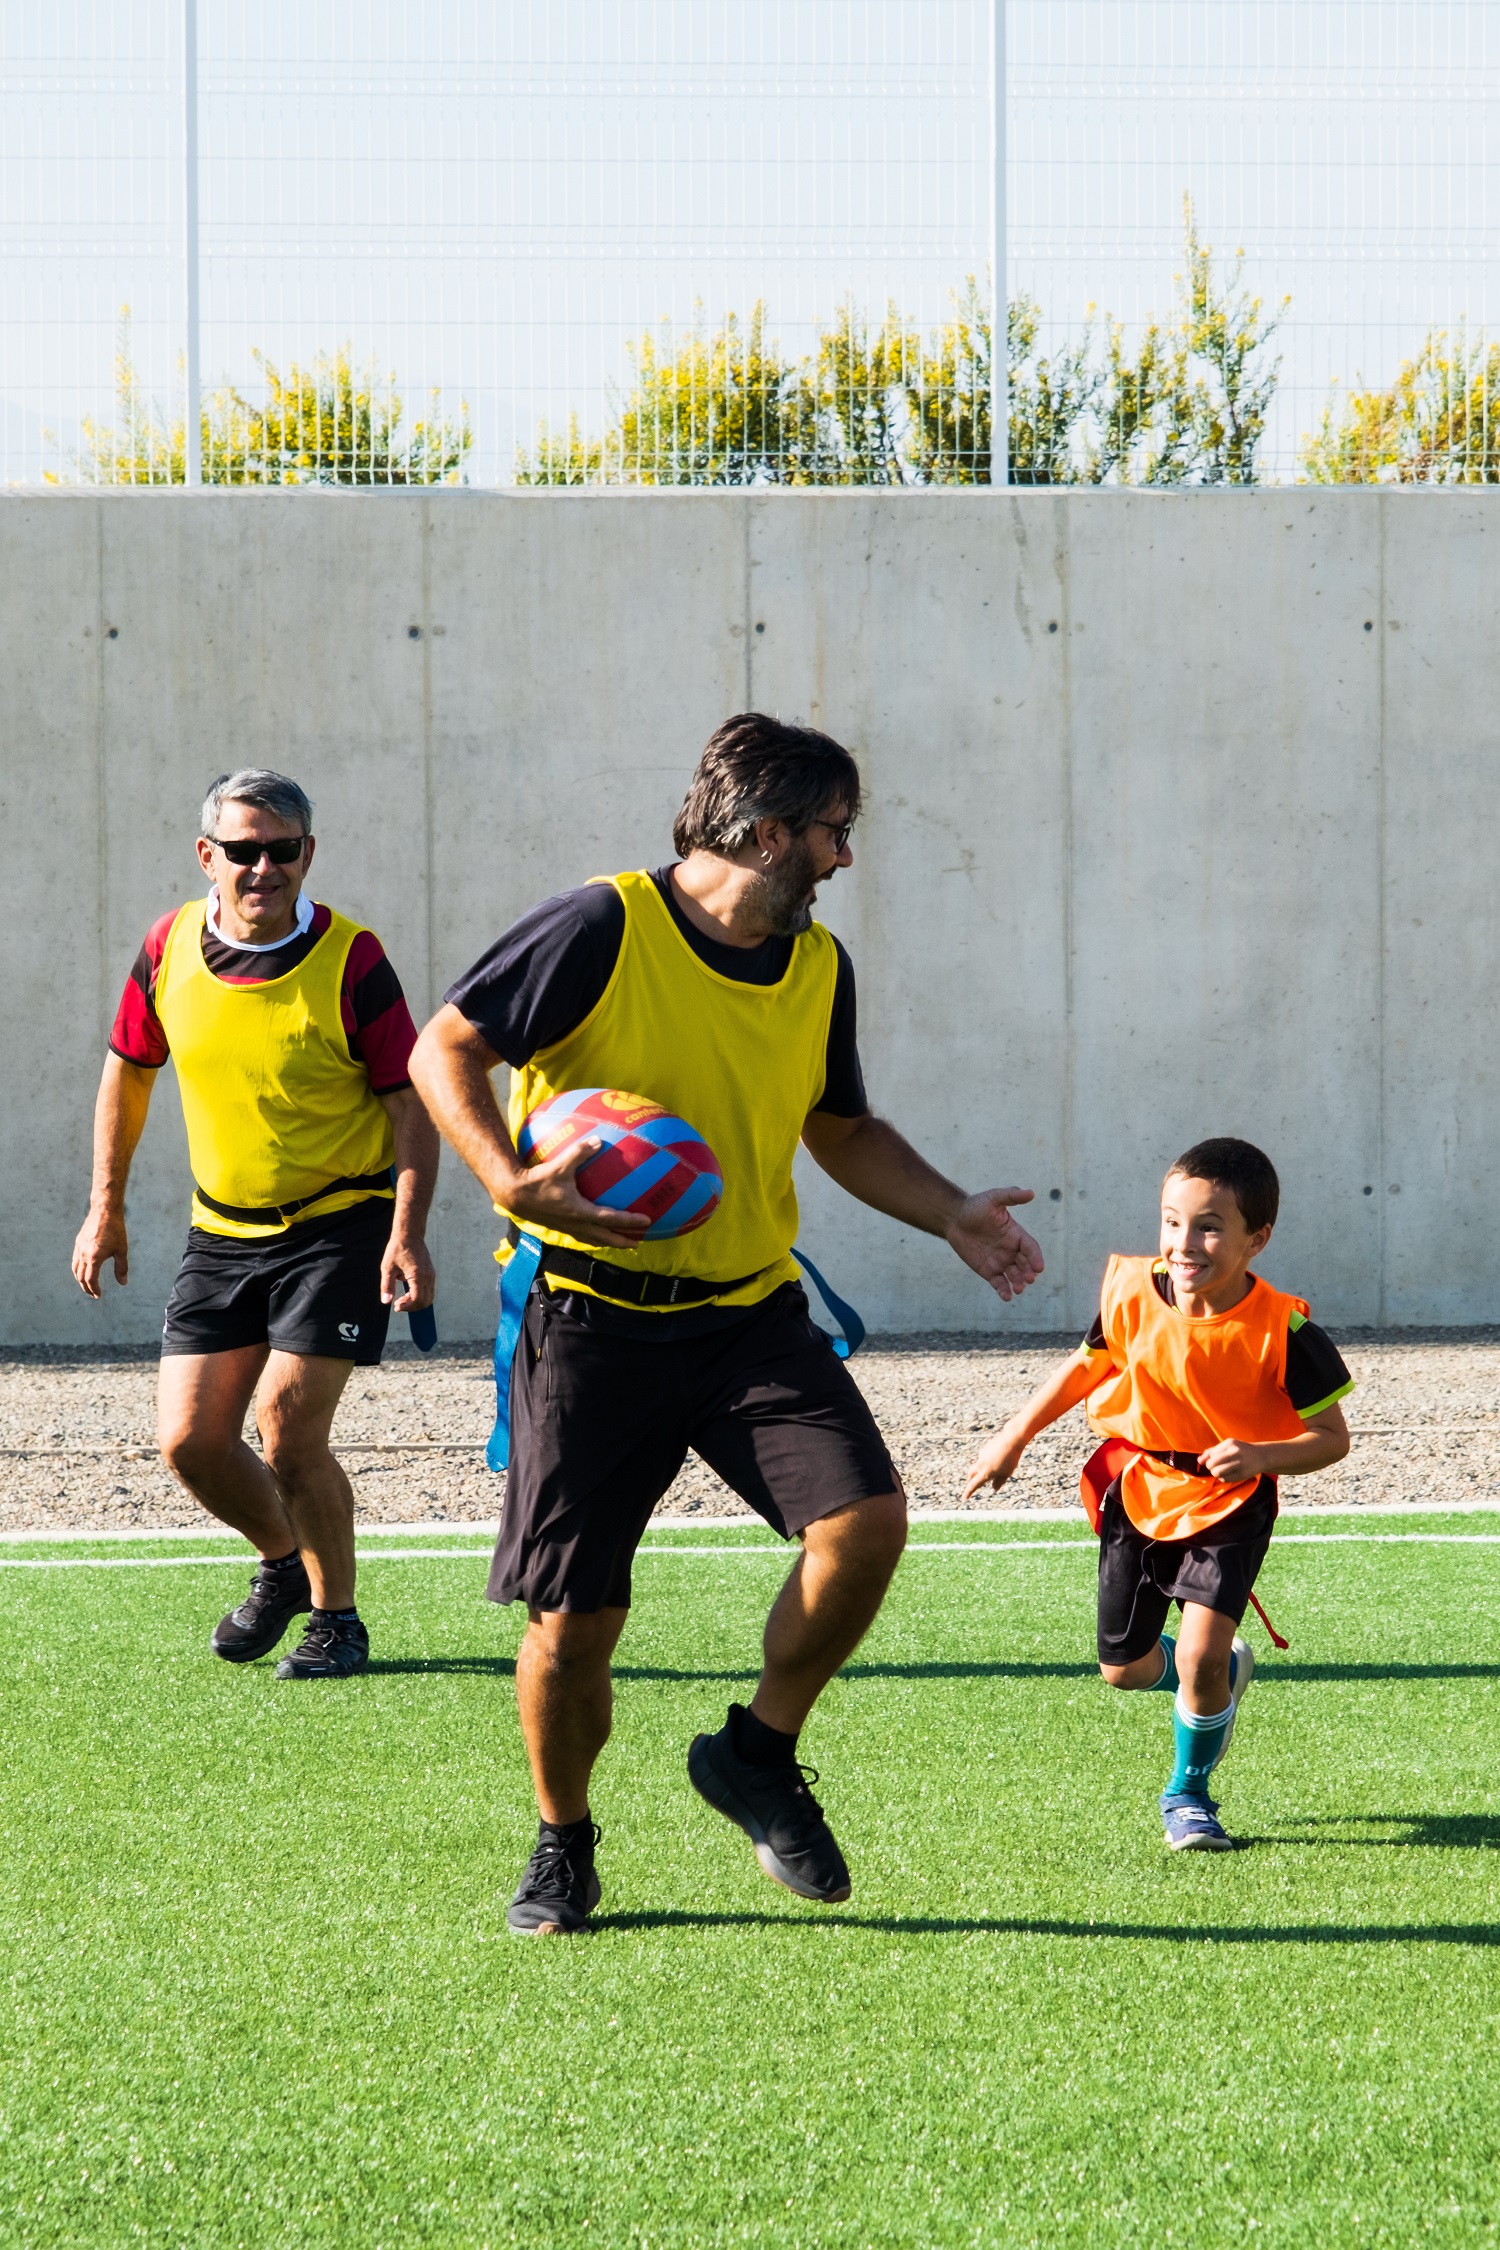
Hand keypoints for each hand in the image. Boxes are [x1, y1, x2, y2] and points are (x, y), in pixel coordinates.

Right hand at [72, 1205, 128, 1297]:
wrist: (104, 1210)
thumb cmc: (116, 1230)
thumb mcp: (121, 1250)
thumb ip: (121, 1268)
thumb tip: (123, 1283)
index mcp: (93, 1258)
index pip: (90, 1280)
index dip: (94, 1290)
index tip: (98, 1295)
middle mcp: (83, 1254)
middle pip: (80, 1277)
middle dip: (86, 1287)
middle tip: (93, 1294)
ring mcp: (79, 1248)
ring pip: (75, 1268)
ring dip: (80, 1279)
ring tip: (87, 1285)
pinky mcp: (78, 1242)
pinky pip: (75, 1259)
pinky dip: (77, 1269)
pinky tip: (84, 1269)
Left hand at [380, 1231, 435, 1311]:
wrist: (410, 1234)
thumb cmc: (397, 1249)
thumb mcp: (387, 1267)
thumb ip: (387, 1286)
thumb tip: (386, 1302)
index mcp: (417, 1275)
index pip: (417, 1299)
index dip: (407, 1306)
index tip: (396, 1306)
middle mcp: (428, 1276)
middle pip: (425, 1301)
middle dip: (412, 1307)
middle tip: (398, 1304)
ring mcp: (431, 1275)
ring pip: (429, 1297)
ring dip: (415, 1302)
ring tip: (402, 1298)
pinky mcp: (431, 1273)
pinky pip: (428, 1290)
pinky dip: (419, 1295)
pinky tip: (407, 1290)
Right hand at [501, 1137, 653, 1253]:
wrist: (513, 1195)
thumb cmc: (537, 1181)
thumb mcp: (560, 1165)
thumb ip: (580, 1152)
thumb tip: (598, 1140)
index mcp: (580, 1212)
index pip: (611, 1219)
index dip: (630, 1221)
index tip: (646, 1221)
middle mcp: (576, 1224)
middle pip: (605, 1238)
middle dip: (623, 1241)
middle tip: (638, 1243)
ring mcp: (567, 1227)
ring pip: (593, 1240)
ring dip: (608, 1241)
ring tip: (620, 1242)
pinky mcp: (558, 1226)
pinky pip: (581, 1235)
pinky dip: (593, 1236)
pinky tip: (594, 1230)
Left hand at [946, 1188, 1043, 1301]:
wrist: (954, 1219)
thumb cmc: (975, 1207)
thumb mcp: (993, 1198)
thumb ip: (1011, 1196)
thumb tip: (1031, 1193)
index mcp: (1016, 1234)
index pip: (1031, 1247)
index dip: (1036, 1257)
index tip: (1039, 1266)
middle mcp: (1011, 1250)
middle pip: (1025, 1264)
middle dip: (1029, 1272)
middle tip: (1029, 1279)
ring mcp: (1001, 1261)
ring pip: (1014, 1276)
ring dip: (1019, 1283)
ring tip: (1019, 1288)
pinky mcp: (989, 1271)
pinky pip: (999, 1283)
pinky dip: (1004, 1291)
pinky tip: (1006, 1297)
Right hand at [963, 1420, 1028, 1499]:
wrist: (1011, 1440)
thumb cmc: (1010, 1459)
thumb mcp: (1006, 1473)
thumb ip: (999, 1482)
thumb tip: (994, 1488)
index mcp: (985, 1472)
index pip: (974, 1485)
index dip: (968, 1492)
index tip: (964, 1498)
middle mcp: (981, 1464)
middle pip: (971, 1474)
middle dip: (970, 1480)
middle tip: (972, 1484)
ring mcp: (982, 1455)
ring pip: (978, 1465)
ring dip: (980, 1470)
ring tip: (992, 1471)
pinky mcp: (986, 1448)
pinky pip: (984, 1457)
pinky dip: (986, 1461)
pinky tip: (997, 1459)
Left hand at [1198, 1437, 1265, 1480]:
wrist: (1261, 1456)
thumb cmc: (1240, 1450)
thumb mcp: (1227, 1446)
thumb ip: (1212, 1452)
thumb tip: (1198, 1461)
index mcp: (1230, 1443)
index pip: (1211, 1455)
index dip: (1211, 1459)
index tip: (1217, 1459)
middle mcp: (1235, 1452)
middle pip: (1212, 1464)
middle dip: (1211, 1467)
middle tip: (1216, 1467)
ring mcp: (1239, 1464)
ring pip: (1217, 1473)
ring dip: (1216, 1473)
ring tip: (1222, 1470)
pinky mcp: (1242, 1474)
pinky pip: (1224, 1479)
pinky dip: (1223, 1478)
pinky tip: (1229, 1474)